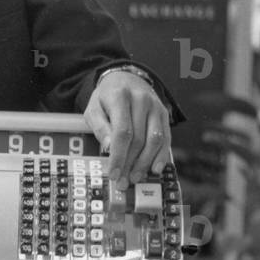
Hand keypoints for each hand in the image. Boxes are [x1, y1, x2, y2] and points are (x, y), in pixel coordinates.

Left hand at [84, 69, 170, 188]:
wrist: (125, 78)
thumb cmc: (106, 98)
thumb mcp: (93, 108)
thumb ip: (99, 127)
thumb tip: (109, 148)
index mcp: (120, 97)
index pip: (122, 132)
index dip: (118, 156)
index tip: (114, 173)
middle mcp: (142, 100)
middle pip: (139, 139)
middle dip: (130, 164)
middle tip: (123, 181)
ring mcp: (156, 107)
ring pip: (155, 140)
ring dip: (145, 163)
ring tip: (135, 177)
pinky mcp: (164, 114)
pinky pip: (166, 138)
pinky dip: (161, 155)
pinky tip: (155, 168)